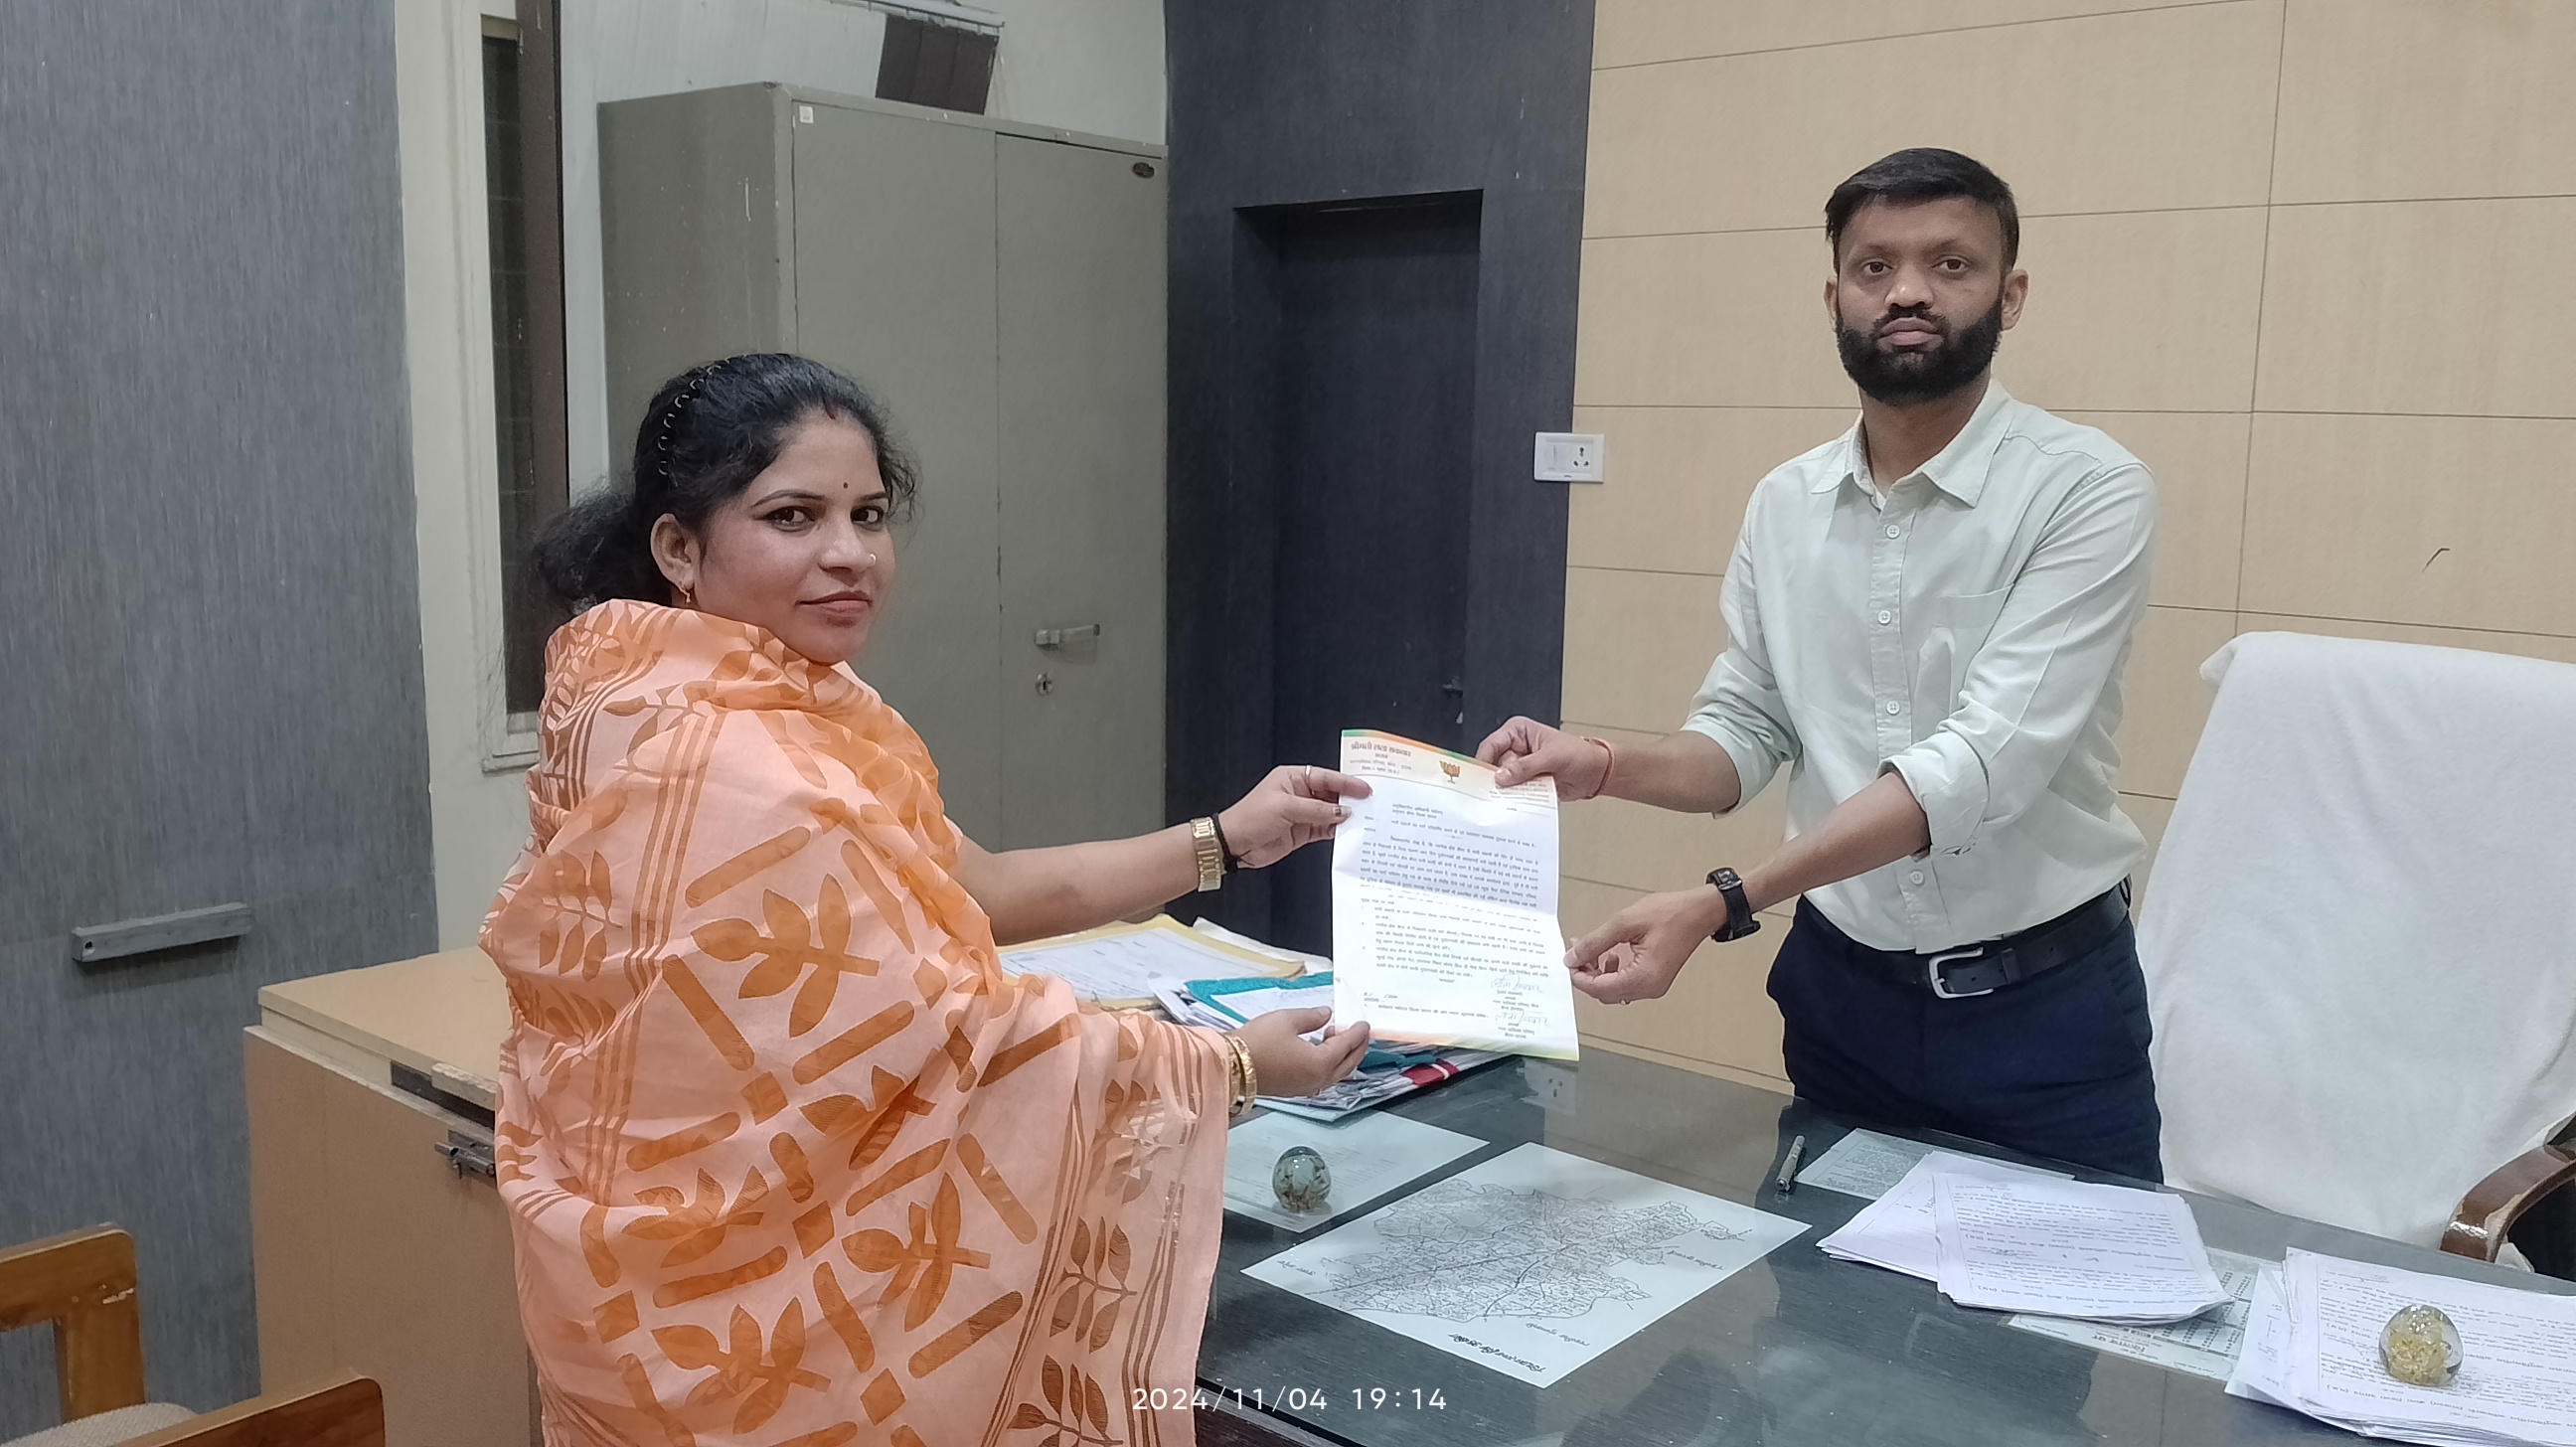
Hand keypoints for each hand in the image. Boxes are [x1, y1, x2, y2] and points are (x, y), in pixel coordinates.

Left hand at [1215, 765, 1371, 869]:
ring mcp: (1302, 813)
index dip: (1347, 783)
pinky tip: (1350, 833)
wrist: (1234, 844)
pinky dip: (1337, 831)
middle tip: (1371, 804)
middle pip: (1331, 795)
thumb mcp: (1285, 808)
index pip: (1326, 777)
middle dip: (1350, 800)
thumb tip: (1342, 812)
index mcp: (1293, 778)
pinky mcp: (1302, 831)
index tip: (1364, 788)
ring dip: (1346, 817)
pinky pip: (1325, 829)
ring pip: (1331, 813)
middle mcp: (1299, 793)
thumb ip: (1316, 811)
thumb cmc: (1251, 817)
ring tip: (1366, 820)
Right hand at [1230, 1007, 1371, 1099]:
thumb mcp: (1287, 1019)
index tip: (1364, 1024)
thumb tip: (1327, 1014)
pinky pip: (1321, 1078)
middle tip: (1360, 1033)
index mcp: (1320, 1063)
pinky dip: (1329, 1065)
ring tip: (1335, 1037)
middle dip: (1357, 1048)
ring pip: (1335, 1074)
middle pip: (1347, 1064)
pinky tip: (1320, 1053)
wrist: (1231, 1066)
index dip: (1357, 1033)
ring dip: (1342, 1057)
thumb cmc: (1258, 1042)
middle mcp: (1317, 1079)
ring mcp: (1306, 1087)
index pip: (1346, 1046)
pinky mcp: (1294, 1090)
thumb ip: (1312, 1017)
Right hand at [1477, 715, 1609, 796]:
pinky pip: (1513, 792)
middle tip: (1499, 790)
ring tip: (1515, 795)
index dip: (1484, 761)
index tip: (1481, 777)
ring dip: (1507, 791)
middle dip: (1497, 779)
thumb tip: (1502, 775)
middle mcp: (1515, 748)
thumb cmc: (1580, 755)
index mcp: (1518, 732)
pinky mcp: (1525, 782)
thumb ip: (1526, 766)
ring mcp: (1520, 767)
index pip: (1492, 744)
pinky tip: (1521, 801)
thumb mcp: (1552, 757)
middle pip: (1493, 766)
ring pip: (1502, 781)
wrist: (1596, 773)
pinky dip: (1516, 798)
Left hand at [1564, 886, 1730, 1003]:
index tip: (1569, 958)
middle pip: (1604, 993)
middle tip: (1578, 951)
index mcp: (1643, 978)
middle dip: (1586, 974)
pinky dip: (1612, 974)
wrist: (1700, 912)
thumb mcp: (1625, 922)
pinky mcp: (1655, 981)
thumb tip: (1573, 957)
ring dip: (1598, 974)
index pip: (1598, 989)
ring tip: (1594, 951)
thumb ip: (1595, 942)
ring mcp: (1654, 987)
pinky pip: (1626, 986)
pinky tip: (1612, 956)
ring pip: (1614, 991)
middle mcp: (1650, 988)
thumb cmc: (1671, 914)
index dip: (1578, 975)